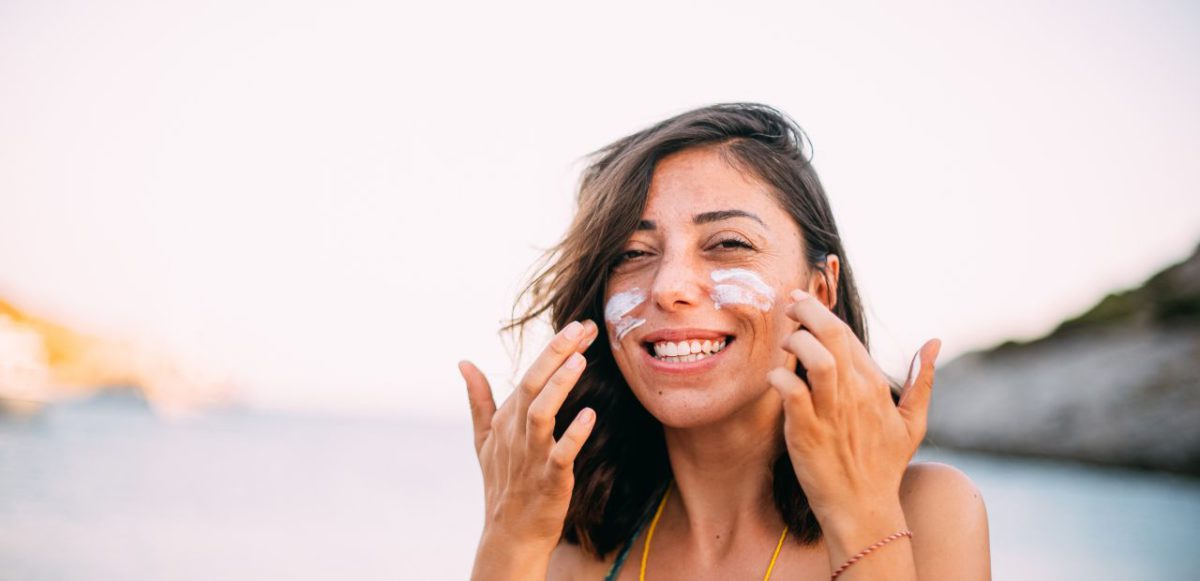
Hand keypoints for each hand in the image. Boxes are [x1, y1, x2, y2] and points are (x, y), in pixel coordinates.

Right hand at [459, 319, 599, 552]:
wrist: (509, 533)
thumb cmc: (502, 481)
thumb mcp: (484, 438)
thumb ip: (478, 399)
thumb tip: (463, 362)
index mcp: (506, 418)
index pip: (530, 374)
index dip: (554, 348)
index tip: (581, 325)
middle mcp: (516, 432)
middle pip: (532, 385)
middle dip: (555, 354)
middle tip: (580, 328)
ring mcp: (531, 455)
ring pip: (541, 414)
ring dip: (559, 386)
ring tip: (579, 361)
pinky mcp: (549, 479)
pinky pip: (560, 454)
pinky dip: (573, 435)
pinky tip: (590, 416)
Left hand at [767, 289, 941, 528]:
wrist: (863, 508)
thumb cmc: (884, 465)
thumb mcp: (913, 422)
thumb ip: (923, 380)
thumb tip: (935, 342)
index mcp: (876, 386)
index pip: (848, 335)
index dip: (823, 313)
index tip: (803, 302)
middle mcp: (856, 394)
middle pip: (833, 335)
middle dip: (807, 311)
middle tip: (789, 304)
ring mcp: (832, 412)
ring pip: (817, 358)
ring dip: (797, 341)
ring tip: (785, 341)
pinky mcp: (807, 432)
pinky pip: (792, 393)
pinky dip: (780, 378)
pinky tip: (775, 377)